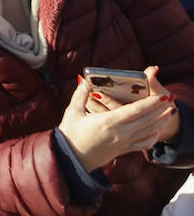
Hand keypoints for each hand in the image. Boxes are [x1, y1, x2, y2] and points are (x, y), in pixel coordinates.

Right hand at [59, 69, 177, 171]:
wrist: (72, 159)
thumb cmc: (70, 135)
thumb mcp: (73, 112)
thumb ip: (80, 95)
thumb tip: (84, 81)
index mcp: (109, 122)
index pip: (136, 110)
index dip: (150, 103)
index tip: (161, 96)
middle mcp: (120, 133)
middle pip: (146, 120)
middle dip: (159, 109)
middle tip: (169, 99)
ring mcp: (123, 143)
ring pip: (148, 131)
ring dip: (160, 122)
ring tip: (170, 113)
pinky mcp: (123, 150)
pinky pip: (143, 144)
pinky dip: (153, 137)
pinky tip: (156, 131)